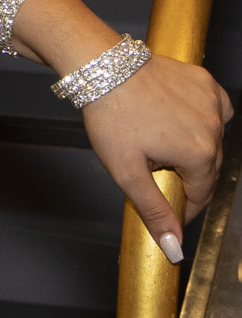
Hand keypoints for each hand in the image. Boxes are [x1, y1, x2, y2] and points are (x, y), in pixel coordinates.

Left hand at [83, 56, 232, 259]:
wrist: (103, 67)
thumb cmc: (111, 118)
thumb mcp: (128, 173)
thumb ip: (155, 212)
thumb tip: (175, 249)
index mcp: (200, 154)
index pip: (200, 194)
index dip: (183, 207)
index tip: (167, 211)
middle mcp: (214, 128)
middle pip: (207, 169)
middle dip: (185, 178)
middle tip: (157, 176)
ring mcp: (212, 102)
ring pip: (211, 139)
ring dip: (192, 149)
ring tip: (160, 146)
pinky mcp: (205, 82)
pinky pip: (213, 109)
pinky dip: (201, 119)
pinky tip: (179, 121)